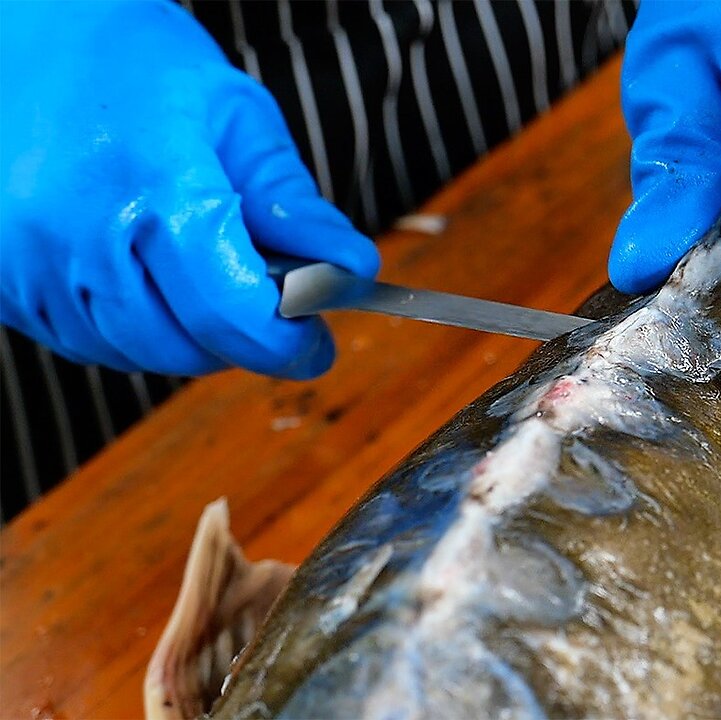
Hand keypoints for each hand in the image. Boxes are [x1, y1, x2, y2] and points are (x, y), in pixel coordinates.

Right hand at [0, 0, 378, 377]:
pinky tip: (147, 277)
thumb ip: (294, 206)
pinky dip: (128, 328)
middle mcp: (77, 231)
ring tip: (206, 280)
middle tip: (271, 310)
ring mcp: (26, 260)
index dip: (284, 344)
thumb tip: (351, 269)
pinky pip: (79, 339)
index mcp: (152, 183)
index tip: (314, 347)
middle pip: (183, 344)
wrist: (21, 28)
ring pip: (131, 351)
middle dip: (241, 341)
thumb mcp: (237, 116)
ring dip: (185, 338)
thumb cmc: (136, 61)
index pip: (231, 310)